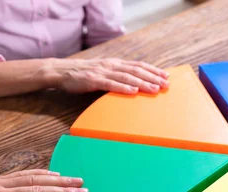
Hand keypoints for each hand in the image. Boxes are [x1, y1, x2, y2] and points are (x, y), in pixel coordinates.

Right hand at [47, 58, 169, 94]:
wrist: (61, 71)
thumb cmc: (83, 74)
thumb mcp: (104, 72)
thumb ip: (118, 75)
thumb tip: (135, 83)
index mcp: (115, 63)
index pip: (138, 65)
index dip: (153, 70)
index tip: (166, 76)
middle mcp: (111, 65)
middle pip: (136, 71)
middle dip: (153, 77)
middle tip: (166, 84)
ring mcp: (102, 72)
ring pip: (126, 77)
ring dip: (142, 83)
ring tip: (155, 89)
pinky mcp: (93, 80)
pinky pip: (111, 84)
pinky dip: (123, 87)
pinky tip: (133, 91)